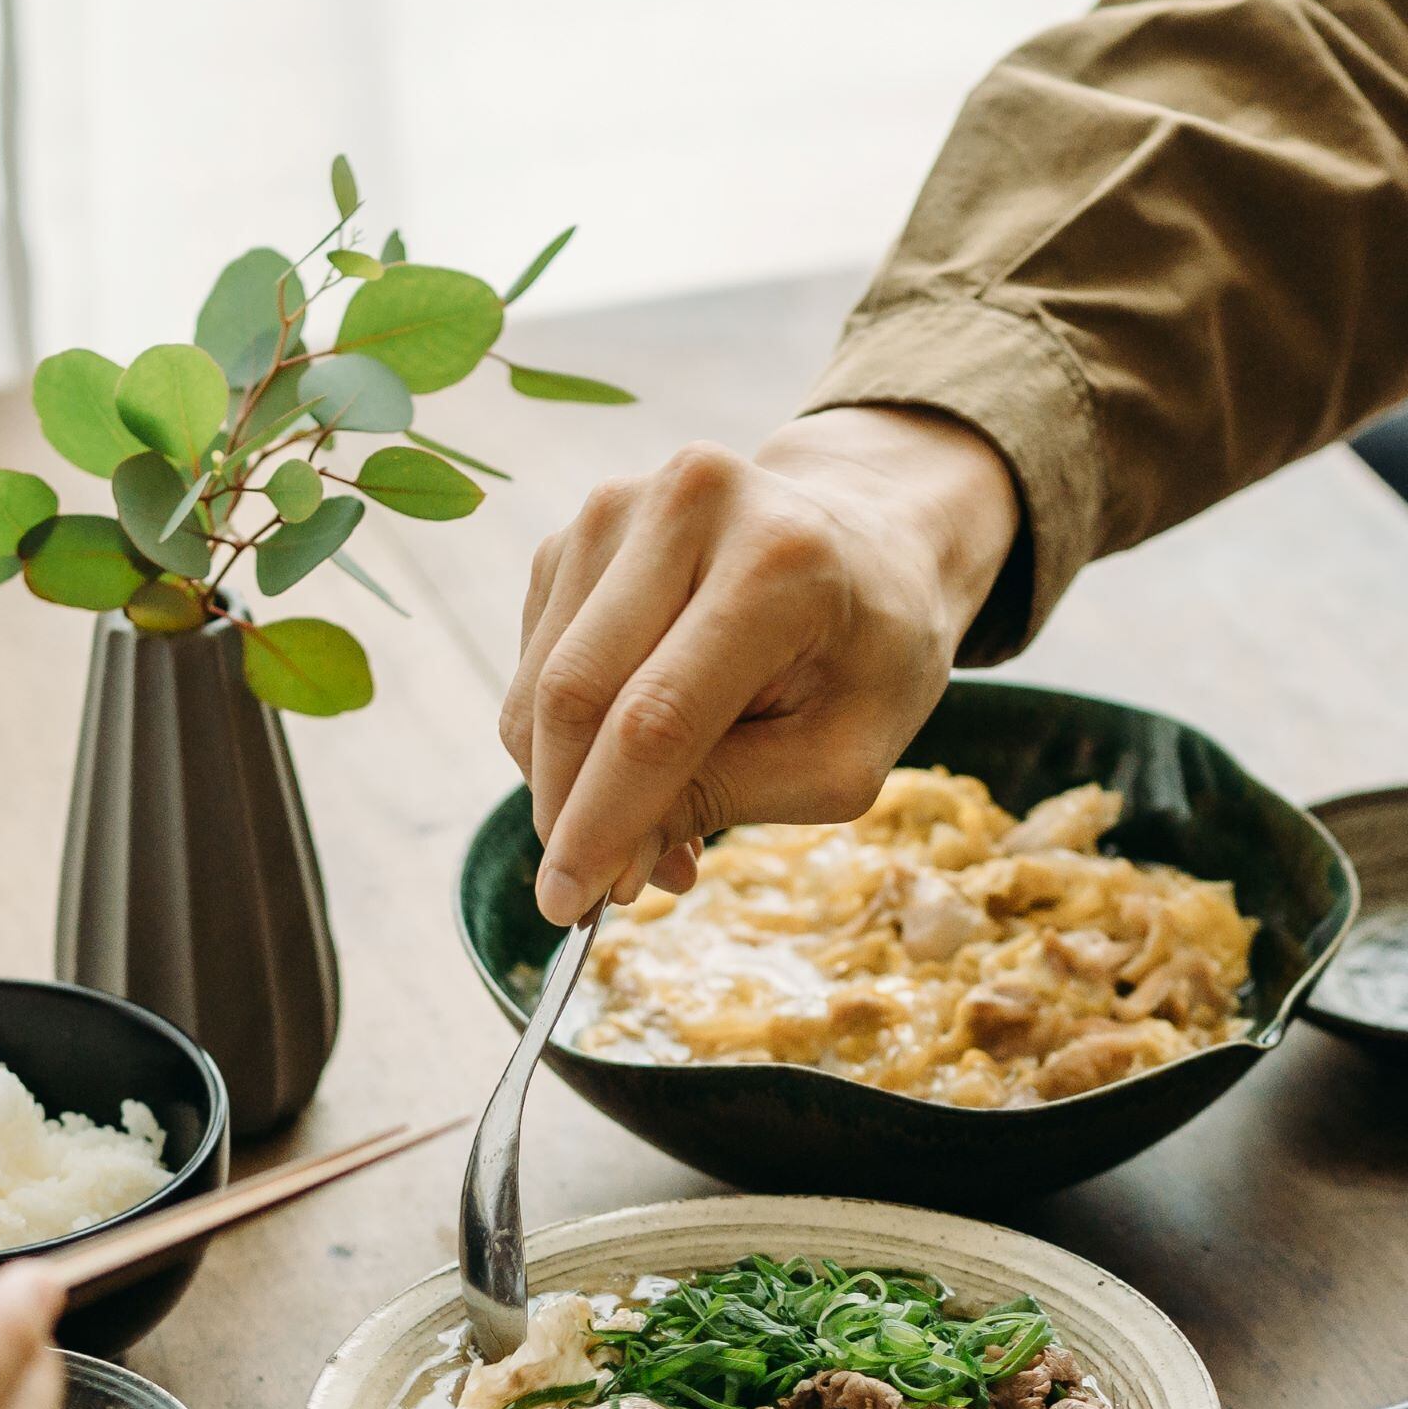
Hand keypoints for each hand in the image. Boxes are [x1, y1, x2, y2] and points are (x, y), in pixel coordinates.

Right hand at [504, 404, 1020, 925]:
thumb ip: (730, 802)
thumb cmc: (871, 658)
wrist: (871, 544)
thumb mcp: (844, 755)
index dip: (602, 823)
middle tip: (587, 891)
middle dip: (567, 810)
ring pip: (540, 682)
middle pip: (576, 693)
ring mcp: (619, 505)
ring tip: (644, 821)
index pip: (655, 718)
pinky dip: (567, 735)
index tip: (567, 905)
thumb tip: (609, 864)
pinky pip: (536, 660)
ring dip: (566, 779)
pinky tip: (633, 756)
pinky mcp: (577, 530)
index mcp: (779, 559)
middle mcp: (687, 504)